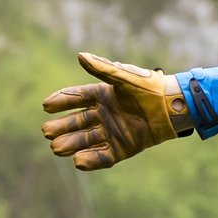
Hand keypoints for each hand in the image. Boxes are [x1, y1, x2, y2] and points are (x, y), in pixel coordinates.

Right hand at [40, 51, 194, 170]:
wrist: (172, 106)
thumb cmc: (149, 87)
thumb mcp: (123, 77)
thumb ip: (102, 68)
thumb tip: (80, 55)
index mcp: (103, 95)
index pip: (76, 98)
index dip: (61, 101)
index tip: (46, 106)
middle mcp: (104, 114)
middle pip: (77, 122)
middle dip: (62, 127)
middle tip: (47, 132)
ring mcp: (112, 132)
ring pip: (86, 140)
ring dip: (71, 144)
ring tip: (56, 148)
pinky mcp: (123, 148)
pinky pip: (103, 156)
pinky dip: (91, 160)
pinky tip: (78, 161)